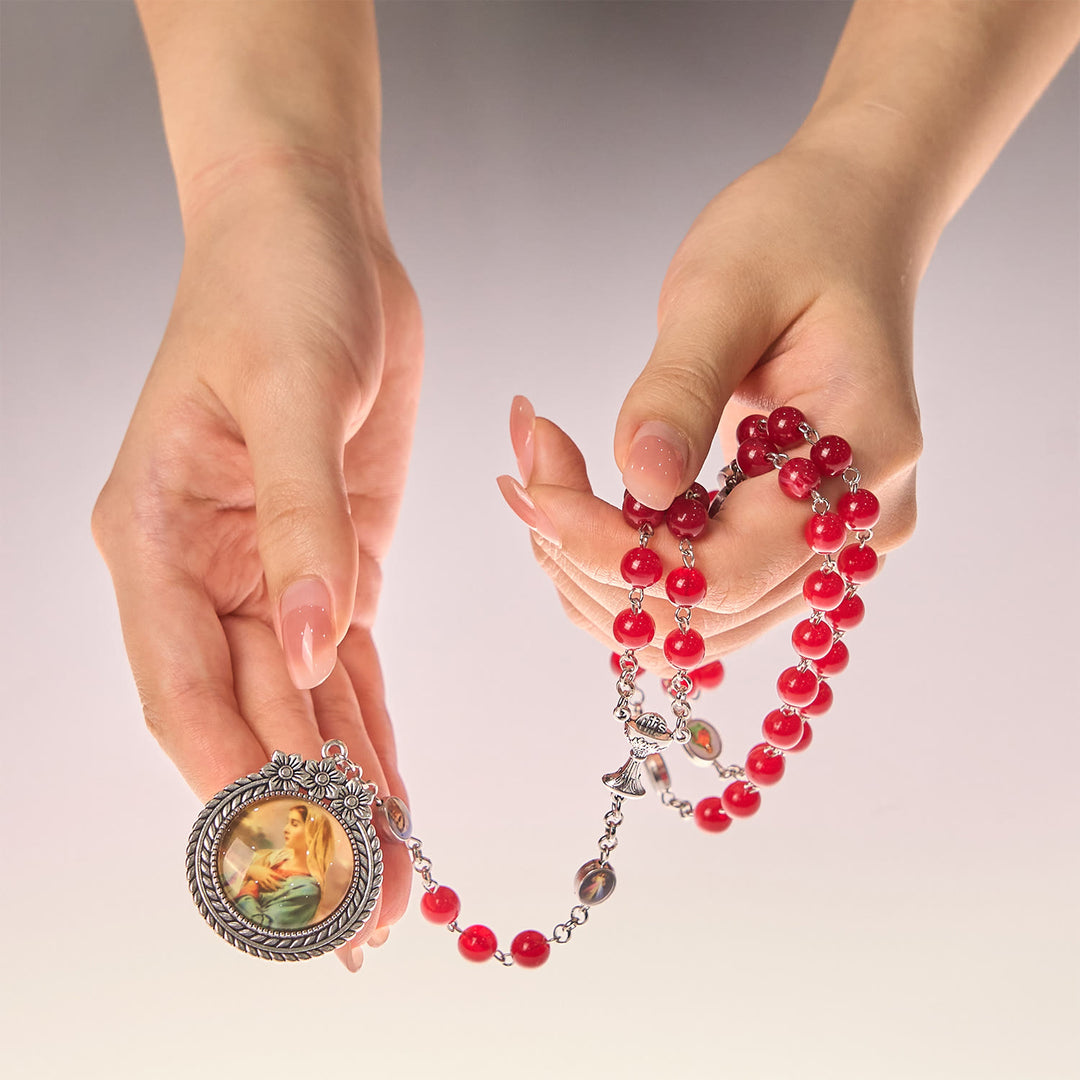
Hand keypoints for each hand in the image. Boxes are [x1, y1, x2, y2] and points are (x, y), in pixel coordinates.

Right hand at [92, 151, 422, 969]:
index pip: (188, 691)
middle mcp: (204, 569)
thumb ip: (299, 523)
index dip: (242, 782)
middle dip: (307, 815)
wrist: (313, 231)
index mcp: (157, 537)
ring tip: (391, 882)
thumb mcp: (293, 391)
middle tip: (364, 914)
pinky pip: (346, 663)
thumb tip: (304, 643)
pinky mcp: (331, 555)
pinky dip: (369, 729)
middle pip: (250, 719)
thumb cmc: (278, 285)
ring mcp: (268, 568)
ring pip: (303, 706)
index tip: (302, 861)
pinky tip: (392, 790)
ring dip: (345, 790)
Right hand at [246, 864, 285, 891]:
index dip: (281, 878)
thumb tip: (270, 860)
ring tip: (276, 890)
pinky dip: (268, 889)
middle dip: (278, 884)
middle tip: (282, 887)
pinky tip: (270, 890)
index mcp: (268, 871)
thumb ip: (268, 863)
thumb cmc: (258, 867)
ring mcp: (263, 879)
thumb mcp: (264, 865)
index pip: (276, 875)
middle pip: (273, 881)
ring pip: (269, 885)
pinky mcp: (260, 882)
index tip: (285, 880)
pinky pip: (264, 886)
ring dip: (273, 888)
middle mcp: (266, 875)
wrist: (251, 870)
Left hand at [498, 138, 922, 668]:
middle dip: (592, 560)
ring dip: (597, 571)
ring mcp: (827, 542)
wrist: (845, 222)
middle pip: (705, 615)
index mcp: (862, 458)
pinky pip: (696, 594)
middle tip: (526, 472)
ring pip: (693, 625)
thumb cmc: (793, 235)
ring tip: (542, 477)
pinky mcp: (787, 538)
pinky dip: (620, 565)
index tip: (535, 491)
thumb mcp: (724, 292)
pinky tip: (574, 504)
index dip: (615, 554)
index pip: (727, 572)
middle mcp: (857, 526)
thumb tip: (641, 482)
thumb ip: (680, 391)